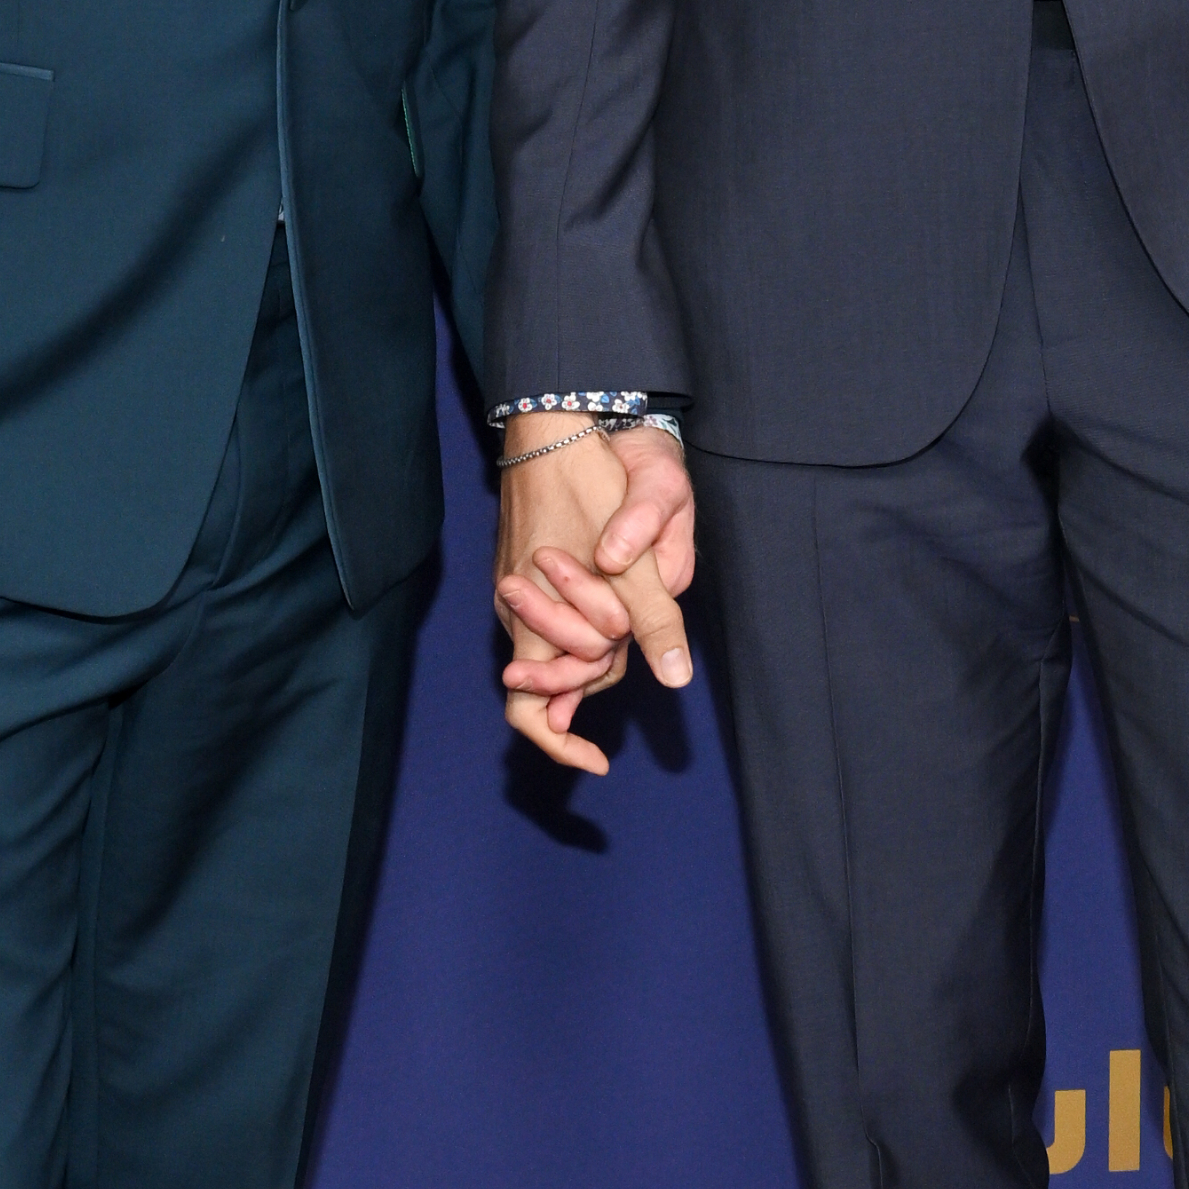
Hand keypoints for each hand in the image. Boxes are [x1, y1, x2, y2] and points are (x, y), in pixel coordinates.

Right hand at [494, 417, 695, 777]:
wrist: (551, 425)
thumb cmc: (589, 485)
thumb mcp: (635, 557)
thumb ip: (652, 618)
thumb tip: (674, 677)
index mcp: (532, 620)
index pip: (531, 708)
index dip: (562, 743)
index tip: (599, 763)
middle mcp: (515, 613)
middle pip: (554, 679)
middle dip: (592, 678)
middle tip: (630, 644)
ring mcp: (516, 590)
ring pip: (557, 644)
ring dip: (592, 645)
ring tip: (625, 621)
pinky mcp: (524, 569)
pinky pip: (553, 615)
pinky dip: (582, 621)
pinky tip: (609, 605)